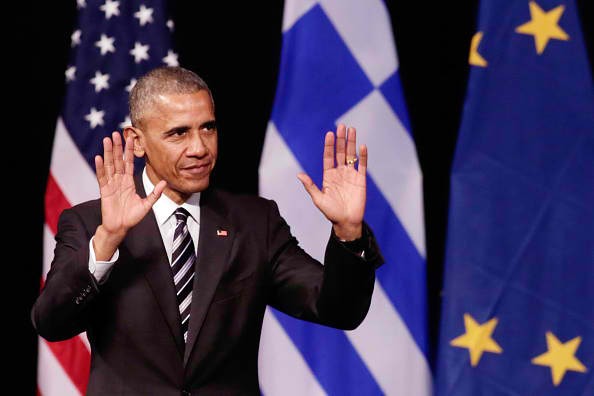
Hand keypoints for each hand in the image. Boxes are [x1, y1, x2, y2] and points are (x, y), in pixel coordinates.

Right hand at [92, 132, 165, 259]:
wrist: (121, 227)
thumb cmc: (132, 217)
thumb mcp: (147, 204)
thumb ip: (155, 194)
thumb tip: (164, 182)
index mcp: (128, 182)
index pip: (128, 162)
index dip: (129, 151)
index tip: (130, 138)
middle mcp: (119, 180)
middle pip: (118, 160)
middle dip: (117, 147)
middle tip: (115, 133)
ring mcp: (111, 184)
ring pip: (109, 165)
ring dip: (108, 152)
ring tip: (107, 140)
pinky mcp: (104, 191)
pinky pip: (102, 177)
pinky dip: (100, 168)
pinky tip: (98, 158)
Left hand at [297, 124, 366, 240]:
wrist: (346, 222)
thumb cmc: (331, 212)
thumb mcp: (318, 199)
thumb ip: (310, 186)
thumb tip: (299, 175)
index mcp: (329, 176)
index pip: (329, 156)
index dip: (329, 145)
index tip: (330, 134)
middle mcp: (340, 173)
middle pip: (340, 152)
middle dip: (341, 139)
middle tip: (342, 126)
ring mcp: (351, 175)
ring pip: (351, 156)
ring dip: (351, 143)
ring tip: (352, 130)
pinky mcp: (361, 180)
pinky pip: (362, 166)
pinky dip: (362, 156)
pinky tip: (362, 146)